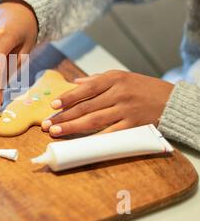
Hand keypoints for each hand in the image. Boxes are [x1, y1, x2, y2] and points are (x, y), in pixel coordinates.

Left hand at [41, 70, 174, 136]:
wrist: (172, 100)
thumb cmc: (142, 88)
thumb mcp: (121, 77)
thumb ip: (97, 80)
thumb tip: (74, 82)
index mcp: (113, 79)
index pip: (86, 88)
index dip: (68, 97)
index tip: (53, 106)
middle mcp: (119, 93)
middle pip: (86, 106)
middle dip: (64, 116)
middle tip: (47, 124)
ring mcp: (126, 110)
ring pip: (94, 120)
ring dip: (73, 127)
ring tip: (56, 132)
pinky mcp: (134, 125)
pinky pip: (110, 134)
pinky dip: (95, 139)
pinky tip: (81, 143)